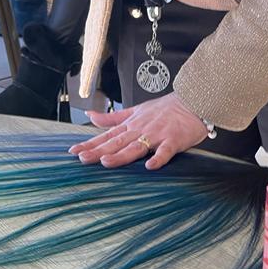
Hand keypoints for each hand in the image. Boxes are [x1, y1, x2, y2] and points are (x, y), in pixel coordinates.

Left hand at [69, 93, 207, 169]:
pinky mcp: (173, 140)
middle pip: (117, 142)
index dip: (90, 143)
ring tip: (107, 162)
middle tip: (83, 159)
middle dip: (99, 151)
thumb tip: (91, 116)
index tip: (74, 151)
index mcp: (131, 124)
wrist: (192, 102)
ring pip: (136, 146)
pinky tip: (151, 166)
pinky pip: (165, 151)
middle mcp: (140, 129)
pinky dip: (158, 158)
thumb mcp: (135, 110)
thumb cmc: (165, 108)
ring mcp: (157, 135)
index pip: (107, 135)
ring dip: (122, 155)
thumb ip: (112, 117)